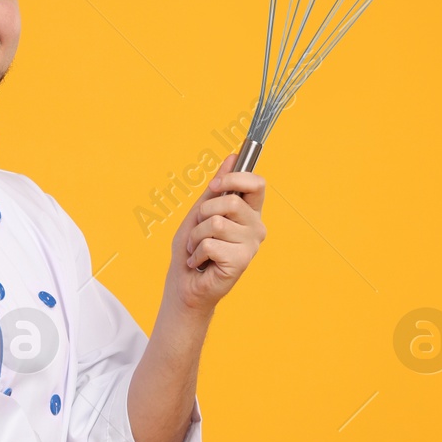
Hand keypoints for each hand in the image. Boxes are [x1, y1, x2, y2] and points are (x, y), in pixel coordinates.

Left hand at [164, 151, 267, 316]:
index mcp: (249, 212)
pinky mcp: (242, 261)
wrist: (185, 283)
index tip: (216, 186)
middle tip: (199, 230)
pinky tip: (200, 263)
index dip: (235, 178)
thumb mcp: (200, 212)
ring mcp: (251, 245)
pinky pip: (210, 244)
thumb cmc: (193, 248)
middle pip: (230, 201)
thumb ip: (217, 188)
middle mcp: (255, 227)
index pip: (257, 183)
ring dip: (196, 236)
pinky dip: (196, 253)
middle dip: (203, 213)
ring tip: (197, 248)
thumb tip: (232, 157)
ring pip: (216, 223)